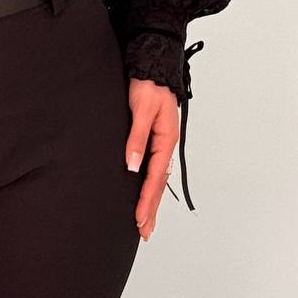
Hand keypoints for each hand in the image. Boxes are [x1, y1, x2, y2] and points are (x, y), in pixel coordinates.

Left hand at [124, 78, 179, 240]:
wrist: (153, 66)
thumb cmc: (148, 85)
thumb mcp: (140, 110)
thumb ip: (136, 138)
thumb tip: (132, 166)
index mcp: (165, 140)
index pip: (154, 178)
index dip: (146, 200)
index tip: (139, 219)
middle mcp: (165, 145)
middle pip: (158, 184)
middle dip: (151, 209)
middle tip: (144, 232)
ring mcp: (161, 144)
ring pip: (157, 179)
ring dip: (152, 201)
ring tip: (146, 222)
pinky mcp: (154, 139)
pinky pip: (154, 168)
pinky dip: (150, 186)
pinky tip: (147, 194)